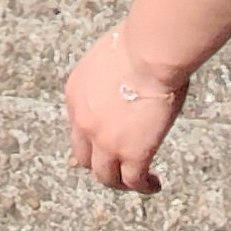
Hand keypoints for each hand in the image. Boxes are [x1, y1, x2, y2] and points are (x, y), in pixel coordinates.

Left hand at [65, 22, 191, 190]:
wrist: (149, 52)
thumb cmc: (140, 44)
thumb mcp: (111, 57)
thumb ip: (111, 74)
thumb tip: (129, 76)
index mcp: (76, 94)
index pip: (77, 126)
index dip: (91, 139)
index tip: (103, 144)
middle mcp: (83, 122)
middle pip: (83, 157)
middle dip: (98, 164)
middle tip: (115, 170)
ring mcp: (105, 141)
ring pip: (106, 176)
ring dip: (120, 182)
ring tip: (137, 182)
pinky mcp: (132, 154)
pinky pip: (133, 181)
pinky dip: (143, 186)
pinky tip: (154, 184)